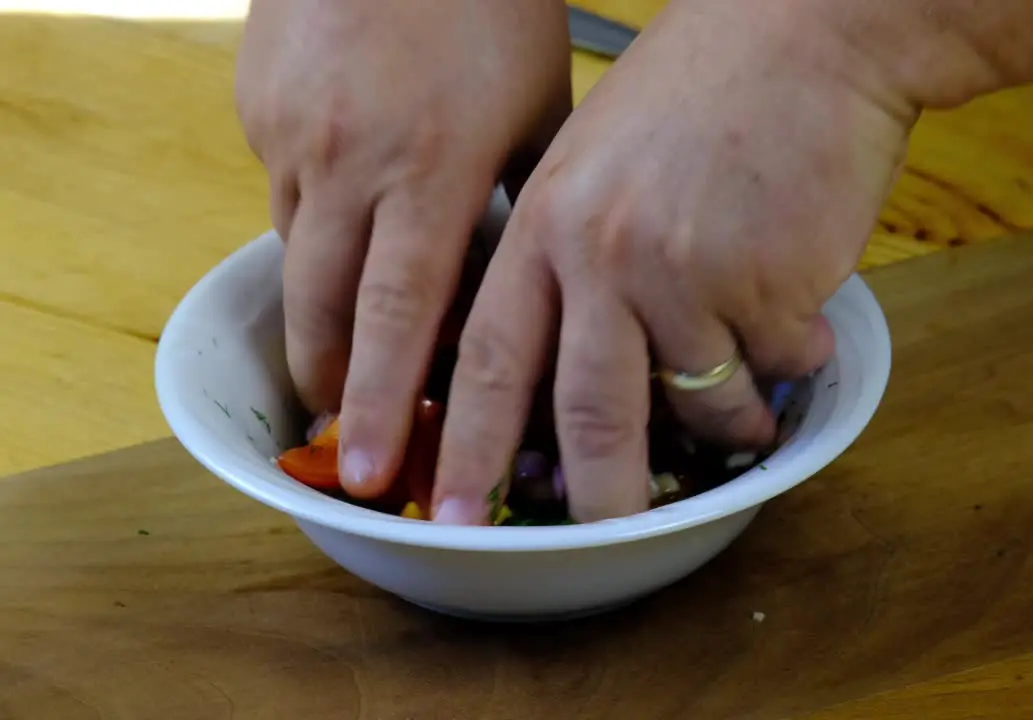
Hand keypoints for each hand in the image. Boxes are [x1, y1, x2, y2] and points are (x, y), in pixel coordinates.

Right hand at [235, 0, 571, 497]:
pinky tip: (351, 208)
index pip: (398, 315)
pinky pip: (282, 191)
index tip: (374, 467)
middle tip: (346, 439)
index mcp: (430, 168)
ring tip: (348, 350)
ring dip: (325, 308)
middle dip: (335, 386)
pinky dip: (315, 222)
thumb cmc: (490, 4)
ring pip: (299, 256)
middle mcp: (349, 161)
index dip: (384, 401)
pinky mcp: (257, 106)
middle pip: (325, 307)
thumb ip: (527, 201)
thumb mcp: (538, 106)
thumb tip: (530, 280)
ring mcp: (291, 133)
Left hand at [431, 1, 916, 523]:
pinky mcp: (763, 283)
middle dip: (595, 496)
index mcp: (545, 225)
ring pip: (700, 402)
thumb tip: (568, 365)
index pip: (489, 359)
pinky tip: (797, 314)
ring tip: (752, 410)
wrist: (806, 33)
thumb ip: (566, 254)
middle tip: (601, 538)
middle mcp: (600, 255)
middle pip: (586, 414)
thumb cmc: (703, 92)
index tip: (450, 511)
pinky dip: (791, 360)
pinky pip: (775, 365)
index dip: (466, 445)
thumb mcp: (595, 159)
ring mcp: (682, 272)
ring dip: (731, 421)